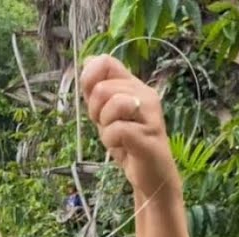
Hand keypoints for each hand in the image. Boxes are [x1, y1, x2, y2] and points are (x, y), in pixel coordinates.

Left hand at [80, 54, 180, 199]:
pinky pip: (116, 129)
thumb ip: (97, 89)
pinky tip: (122, 147)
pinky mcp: (149, 136)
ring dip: (104, 126)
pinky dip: (111, 141)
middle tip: (107, 126)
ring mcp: (150, 115)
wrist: (150, 175)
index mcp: (135, 86)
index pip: (106, 62)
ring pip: (113, 104)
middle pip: (103, 88)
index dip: (90, 79)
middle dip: (95, 111)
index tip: (94, 100)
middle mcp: (146, 95)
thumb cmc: (128, 143)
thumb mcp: (106, 113)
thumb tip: (88, 59)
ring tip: (116, 136)